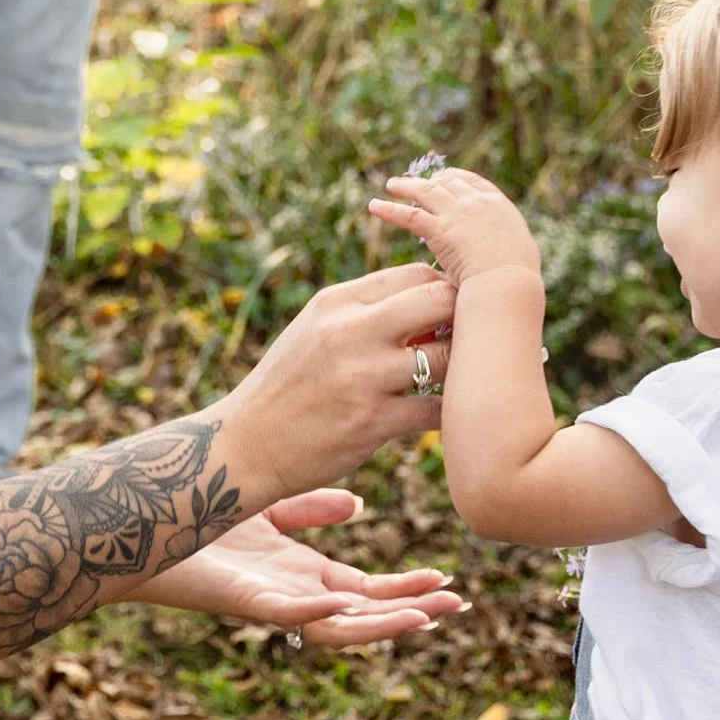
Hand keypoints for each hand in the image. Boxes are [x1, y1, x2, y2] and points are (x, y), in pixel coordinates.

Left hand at [125, 489, 464, 645]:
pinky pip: (280, 614)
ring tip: (421, 617)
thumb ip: (311, 508)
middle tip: (455, 607)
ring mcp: (268, 602)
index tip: (449, 584)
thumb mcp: (270, 507)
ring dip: (378, 625)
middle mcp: (292, 595)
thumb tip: (360, 505)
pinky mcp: (239, 599)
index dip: (408, 591)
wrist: (139, 524)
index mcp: (303, 576)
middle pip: (364, 616)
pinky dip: (311, 614)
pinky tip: (338, 605)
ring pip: (333, 628)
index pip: (368, 594)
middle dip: (411, 613)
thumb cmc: (196, 516)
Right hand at [224, 259, 454, 498]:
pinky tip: (450, 413)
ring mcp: (362, 377)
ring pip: (446, 356)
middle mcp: (349, 331)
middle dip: (465, 317)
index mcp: (336, 302)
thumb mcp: (315, 330)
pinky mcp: (372, 422)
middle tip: (473, 338)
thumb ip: (366, 311)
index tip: (455, 312)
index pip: (415, 275)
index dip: (445, 289)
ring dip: (463, 366)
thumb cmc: (289, 385)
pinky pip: (436, 409)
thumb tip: (431, 297)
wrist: (247, 445)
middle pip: (439, 300)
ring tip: (464, 376)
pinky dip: (451, 411)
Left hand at [369, 165, 542, 289]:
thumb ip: (506, 244)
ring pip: (426, 191)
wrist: (509, 285)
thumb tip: (503, 253)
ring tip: (391, 185)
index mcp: (499, 206)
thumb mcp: (519, 252)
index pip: (474, 182)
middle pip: (448, 183)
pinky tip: (374, 206)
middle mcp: (477, 203)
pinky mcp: (439, 230)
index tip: (445, 178)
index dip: (456, 178)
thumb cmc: (517, 279)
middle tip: (415, 183)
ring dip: (406, 186)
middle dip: (430, 181)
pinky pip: (409, 215)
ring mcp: (457, 214)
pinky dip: (390, 209)